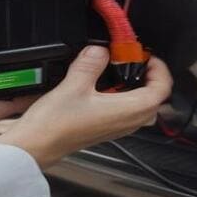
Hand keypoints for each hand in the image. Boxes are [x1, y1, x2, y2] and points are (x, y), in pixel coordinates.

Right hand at [0, 45, 171, 168]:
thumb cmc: (54, 125)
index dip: (159, 69)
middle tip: (135, 61)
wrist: (36, 145)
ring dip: (137, 89)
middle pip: (154, 100)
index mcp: (127, 111)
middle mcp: (125, 123)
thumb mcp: (73, 84)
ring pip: (140, 108)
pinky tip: (102, 86)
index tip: (146, 55)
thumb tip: (100, 50)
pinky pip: (125, 113)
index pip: (161, 91)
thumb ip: (91, 63)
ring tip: (120, 71)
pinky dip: (122, 97)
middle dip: (150, 78)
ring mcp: (115, 128)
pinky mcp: (103, 129)